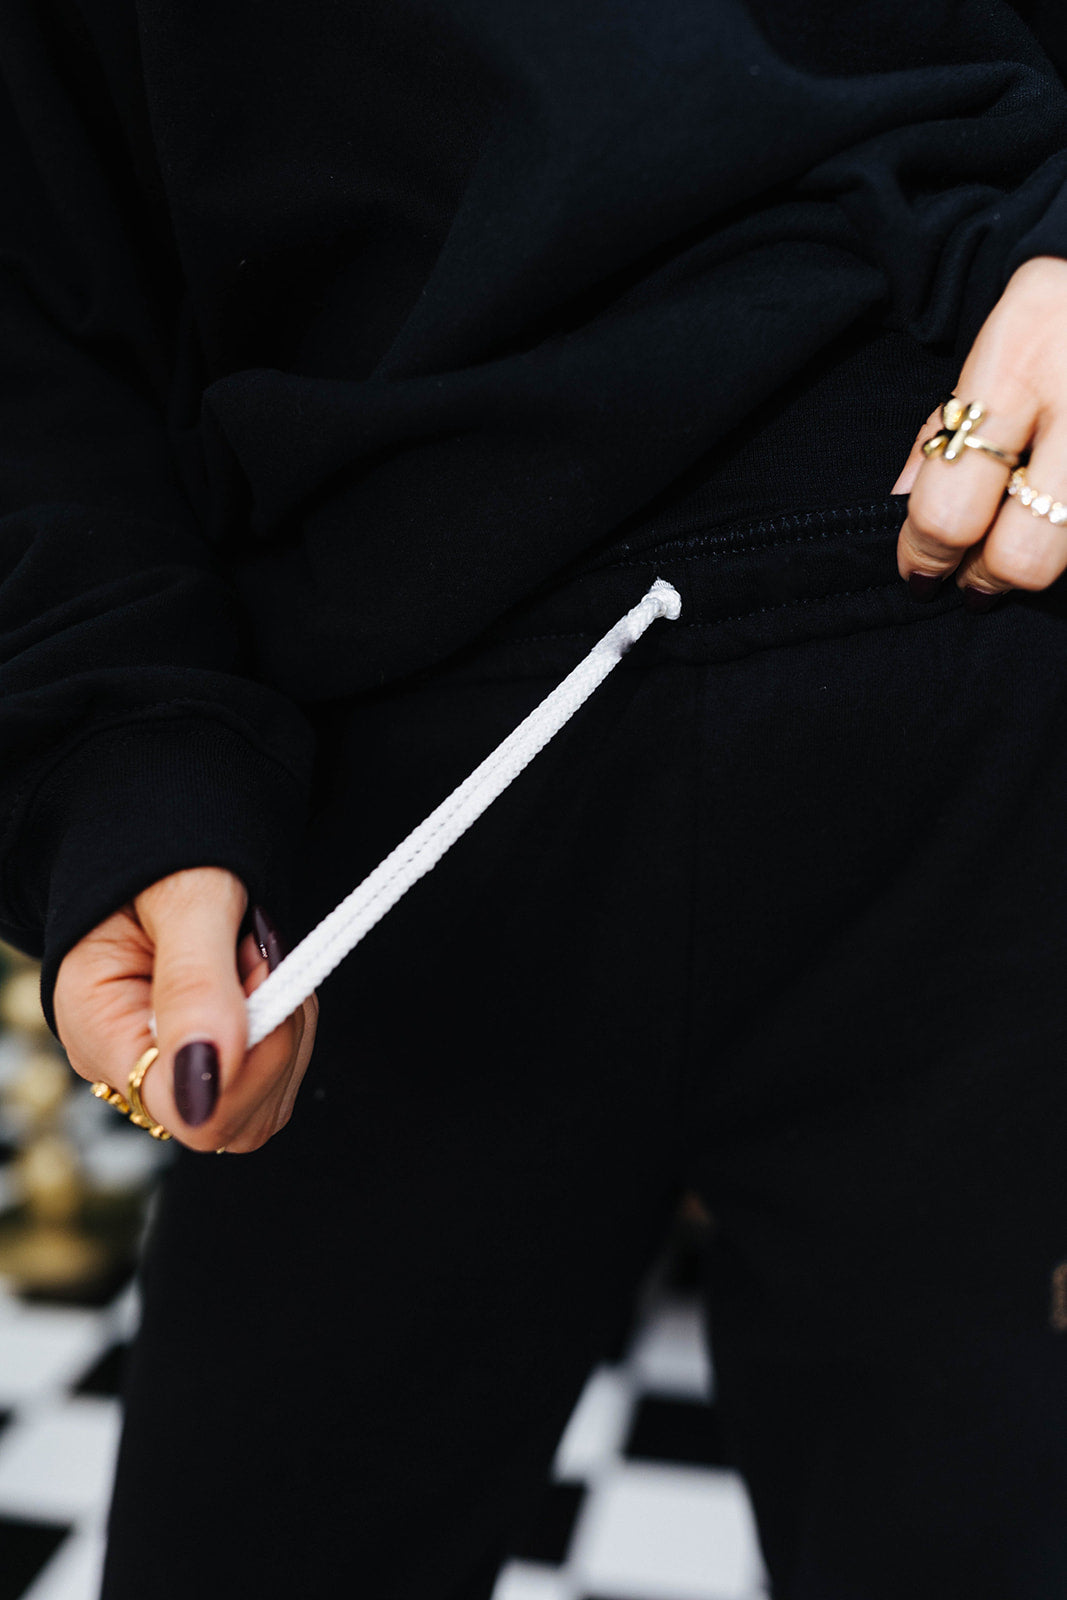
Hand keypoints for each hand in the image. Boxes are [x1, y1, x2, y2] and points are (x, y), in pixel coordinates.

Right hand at [53, 866, 317, 1152]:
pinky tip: (264, 971)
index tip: (266, 976)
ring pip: (263, 1105)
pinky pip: (273, 1079)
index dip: (248, 1067)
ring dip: (287, 1027)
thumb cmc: (165, 853)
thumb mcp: (185, 900)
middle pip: (231, 1121)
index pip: (184, 1110)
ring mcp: (173, 1068)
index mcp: (99, 1027)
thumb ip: (194, 988)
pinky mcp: (213, 1061)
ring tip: (256, 953)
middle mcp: (130, 1065)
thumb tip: (202, 1094)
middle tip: (260, 952)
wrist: (168, 836)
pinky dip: (290, 1026)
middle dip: (274, 1038)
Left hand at [892, 255, 1066, 606]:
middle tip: (973, 574)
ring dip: (1036, 567)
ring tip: (1018, 543)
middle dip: (988, 577)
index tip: (919, 570)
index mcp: (1020, 356)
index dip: (926, 554)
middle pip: (1024, 553)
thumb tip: (901, 508)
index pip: (951, 503)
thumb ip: (946, 423)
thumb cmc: (1062, 314)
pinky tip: (1058, 514)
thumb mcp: (998, 341)